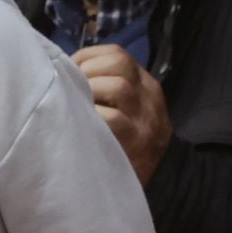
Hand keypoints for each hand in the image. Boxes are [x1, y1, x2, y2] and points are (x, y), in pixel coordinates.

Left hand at [72, 44, 171, 184]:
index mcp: (145, 84)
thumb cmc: (131, 140)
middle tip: (74, 88)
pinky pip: (113, 118)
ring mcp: (145, 118)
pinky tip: (83, 122)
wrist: (163, 178)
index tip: (71, 70)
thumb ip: (108, 87)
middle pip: (119, 63)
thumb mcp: (129, 108)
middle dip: (89, 70)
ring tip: (79, 105)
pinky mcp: (136, 140)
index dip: (88, 57)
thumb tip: (68, 70)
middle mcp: (148, 96)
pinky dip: (94, 115)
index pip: (117, 54)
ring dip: (91, 91)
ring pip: (118, 86)